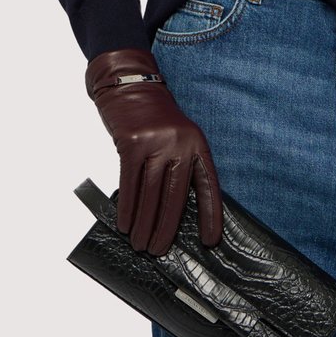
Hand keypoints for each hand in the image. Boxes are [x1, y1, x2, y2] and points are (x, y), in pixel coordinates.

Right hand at [85, 48, 222, 255]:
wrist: (131, 86)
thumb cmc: (154, 118)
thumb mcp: (178, 137)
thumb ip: (180, 165)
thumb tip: (175, 210)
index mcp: (196, 144)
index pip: (207, 184)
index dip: (210, 214)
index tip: (210, 240)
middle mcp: (179, 143)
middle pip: (175, 195)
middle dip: (166, 227)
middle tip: (159, 250)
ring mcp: (155, 142)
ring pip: (150, 194)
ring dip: (144, 223)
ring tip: (140, 244)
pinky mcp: (132, 143)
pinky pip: (129, 183)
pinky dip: (127, 207)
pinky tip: (125, 224)